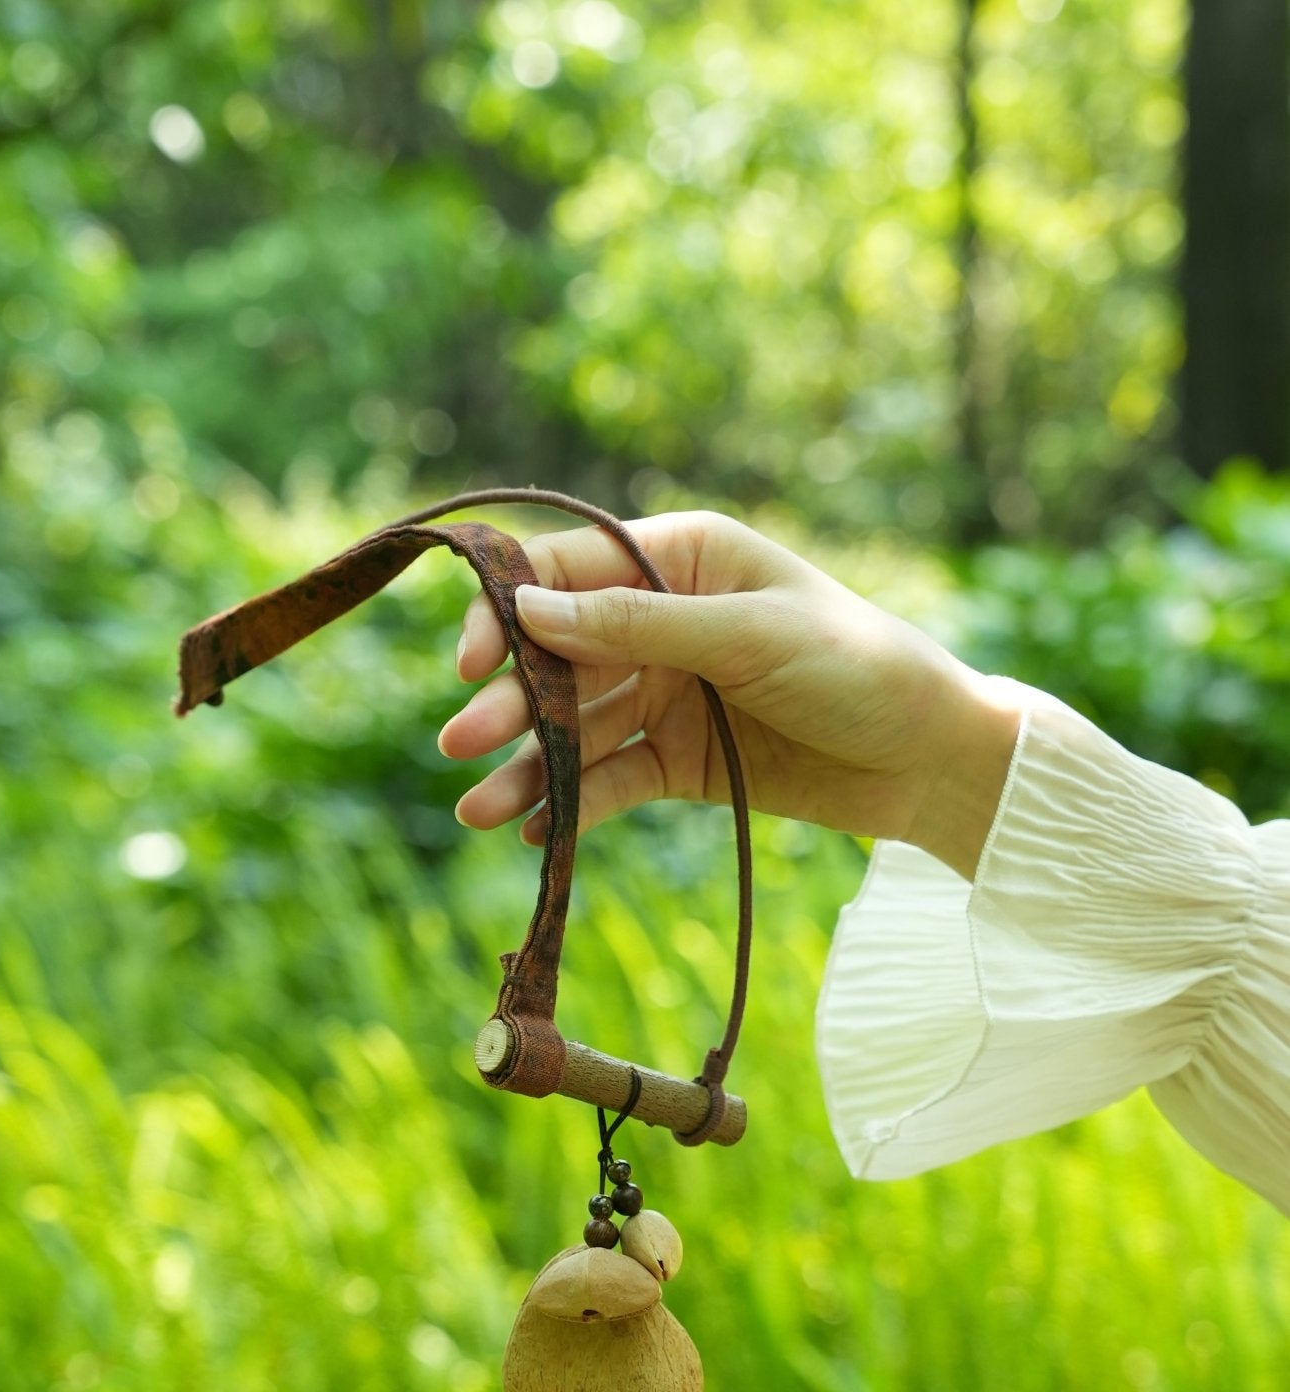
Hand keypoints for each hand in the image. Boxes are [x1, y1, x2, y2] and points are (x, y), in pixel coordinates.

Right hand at [437, 510, 1021, 880]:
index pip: (567, 573)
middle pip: (558, 657)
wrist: (932, 760)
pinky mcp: (680, 760)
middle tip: (460, 746)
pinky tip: (534, 832)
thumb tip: (527, 609)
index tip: (470, 663)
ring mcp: (667, 693)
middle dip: (508, 701)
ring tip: (478, 811)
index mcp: (679, 559)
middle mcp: (662, 620)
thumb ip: (637, 627)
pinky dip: (572, 804)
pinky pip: (610, 780)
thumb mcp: (749, 636)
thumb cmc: (859, 667)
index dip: (508, 612)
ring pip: (575, 727)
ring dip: (526, 765)